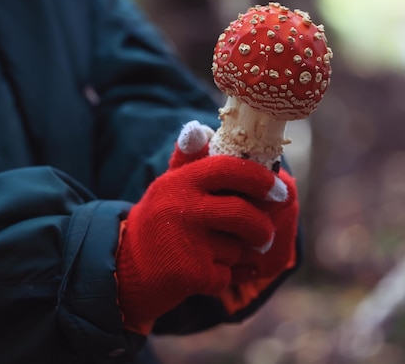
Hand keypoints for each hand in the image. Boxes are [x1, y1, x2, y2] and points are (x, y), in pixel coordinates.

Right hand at [115, 122, 298, 333]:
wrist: (124, 269)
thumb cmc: (157, 223)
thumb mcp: (168, 189)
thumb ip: (189, 161)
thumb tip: (198, 127)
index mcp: (180, 182)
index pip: (229, 169)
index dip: (260, 179)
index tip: (279, 190)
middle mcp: (181, 207)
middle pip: (242, 214)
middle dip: (262, 229)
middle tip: (266, 236)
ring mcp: (185, 242)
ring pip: (236, 248)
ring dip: (234, 256)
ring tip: (215, 254)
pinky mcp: (188, 273)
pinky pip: (226, 275)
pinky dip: (222, 278)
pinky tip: (203, 274)